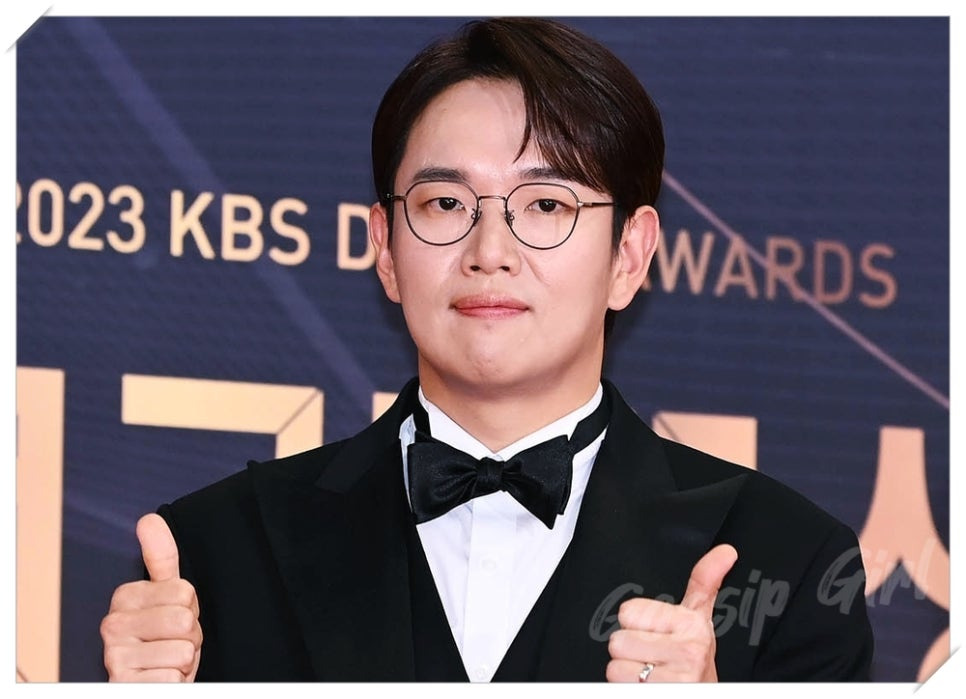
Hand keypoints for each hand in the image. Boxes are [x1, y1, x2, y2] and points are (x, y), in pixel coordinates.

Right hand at [101, 514, 201, 681]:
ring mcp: (115, 657)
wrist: (153, 683)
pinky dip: (176, 681)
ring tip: (168, 660)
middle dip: (191, 635)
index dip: (190, 607)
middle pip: (185, 619)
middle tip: (174, 641)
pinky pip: (174, 677)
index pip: (184, 591)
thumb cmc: (162, 640)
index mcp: (124, 598)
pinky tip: (161, 678)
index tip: (174, 618)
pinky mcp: (124, 684)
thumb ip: (161, 558)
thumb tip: (149, 519)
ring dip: (184, 659)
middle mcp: (112, 625)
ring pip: (183, 650)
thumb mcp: (167, 596)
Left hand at [606, 543, 737, 681]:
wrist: (701, 696)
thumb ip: (705, 581)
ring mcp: (677, 676)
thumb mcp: (699, 619)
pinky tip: (648, 687)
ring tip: (651, 674)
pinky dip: (626, 688)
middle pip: (618, 639)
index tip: (658, 635)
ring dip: (627, 673)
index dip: (636, 626)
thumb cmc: (692, 662)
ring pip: (615, 664)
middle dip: (630, 652)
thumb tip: (726, 551)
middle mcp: (689, 650)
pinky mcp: (663, 692)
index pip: (628, 612)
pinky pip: (617, 684)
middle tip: (653, 659)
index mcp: (692, 624)